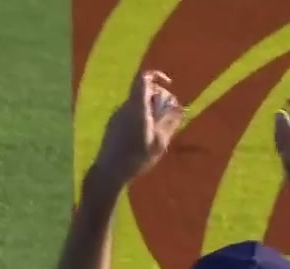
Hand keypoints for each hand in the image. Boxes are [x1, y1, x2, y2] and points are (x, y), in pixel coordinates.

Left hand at [93, 70, 184, 185]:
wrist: (110, 171)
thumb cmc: (137, 157)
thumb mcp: (160, 141)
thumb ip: (170, 122)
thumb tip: (179, 108)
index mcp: (137, 106)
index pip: (144, 78)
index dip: (157, 76)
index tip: (169, 85)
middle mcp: (125, 106)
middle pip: (143, 91)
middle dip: (158, 97)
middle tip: (169, 114)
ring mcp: (117, 115)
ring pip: (138, 103)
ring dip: (151, 109)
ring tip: (159, 129)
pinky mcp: (113, 124)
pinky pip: (131, 113)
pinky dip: (142, 117)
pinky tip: (146, 137)